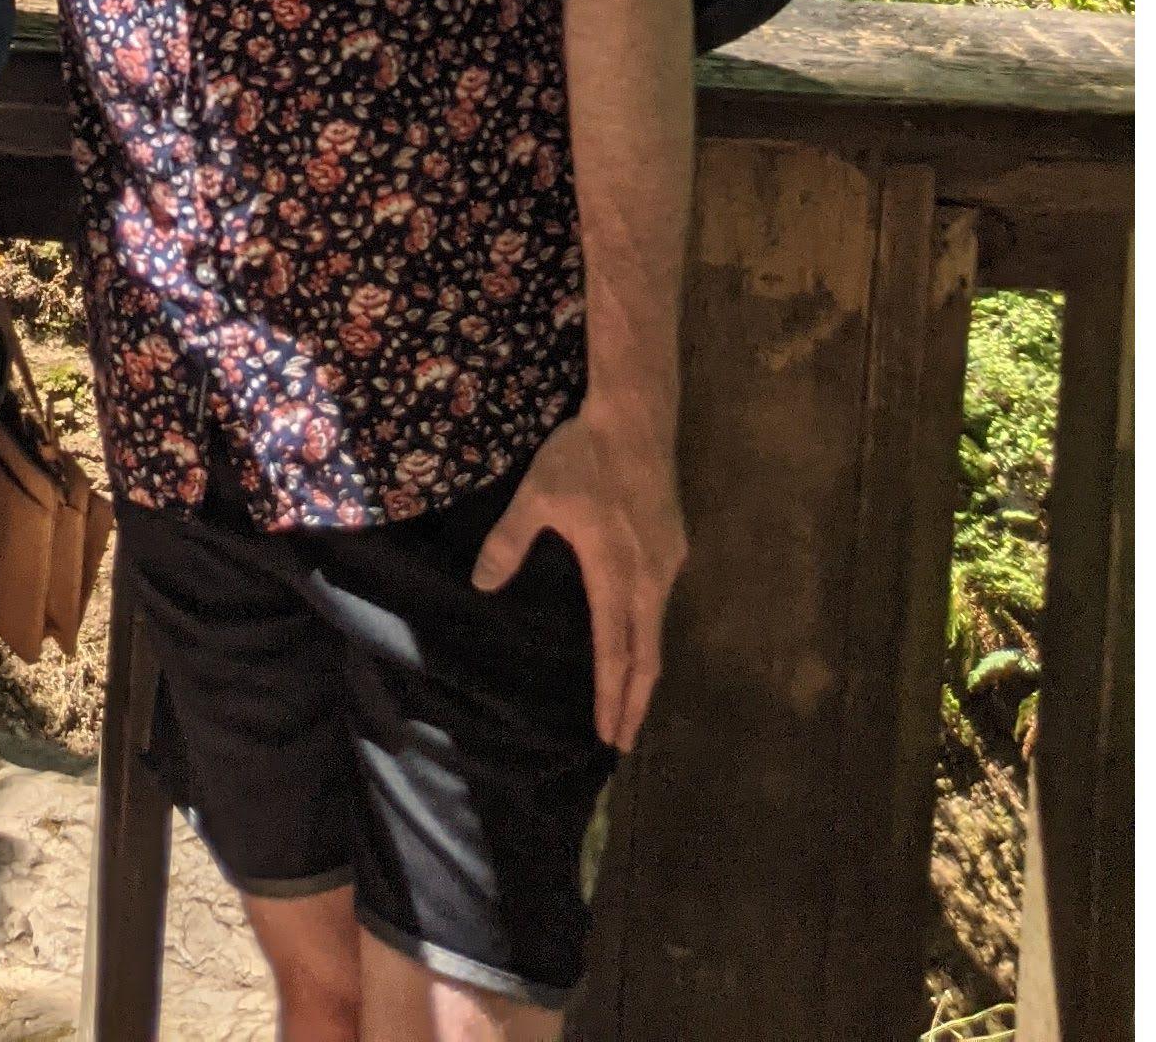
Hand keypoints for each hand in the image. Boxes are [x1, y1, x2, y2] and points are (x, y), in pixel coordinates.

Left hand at [474, 396, 686, 747]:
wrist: (637, 416)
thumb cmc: (582, 457)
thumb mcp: (537, 495)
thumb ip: (509, 542)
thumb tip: (481, 585)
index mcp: (617, 575)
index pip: (616, 651)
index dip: (611, 695)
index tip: (610, 735)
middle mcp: (651, 578)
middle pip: (647, 655)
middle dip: (635, 701)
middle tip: (624, 739)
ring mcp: (669, 561)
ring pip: (658, 630)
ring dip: (644, 668)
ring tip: (631, 698)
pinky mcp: (674, 543)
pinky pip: (662, 602)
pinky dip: (650, 633)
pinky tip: (637, 635)